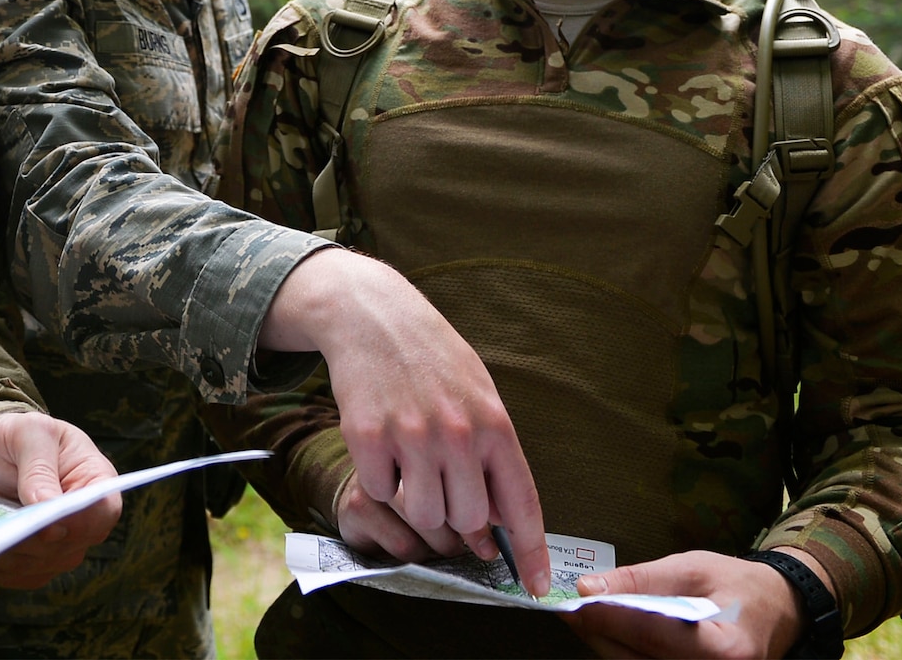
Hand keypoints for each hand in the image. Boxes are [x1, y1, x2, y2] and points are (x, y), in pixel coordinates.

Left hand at [0, 411, 122, 588]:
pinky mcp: (36, 562)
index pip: (101, 512)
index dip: (76, 523)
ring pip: (40, 565)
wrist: (0, 452)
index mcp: (97, 483)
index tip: (44, 524)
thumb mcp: (31, 434)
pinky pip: (17, 575)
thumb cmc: (24, 435)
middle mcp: (87, 522)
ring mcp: (63, 546)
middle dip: (30, 541)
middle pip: (68, 546)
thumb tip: (46, 505)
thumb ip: (39, 468)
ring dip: (8, 555)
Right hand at [259, 248, 548, 594]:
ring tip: (411, 465)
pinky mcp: (365, 436)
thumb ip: (491, 457)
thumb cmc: (433, 359)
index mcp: (494, 424)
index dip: (531, 551)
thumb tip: (493, 522)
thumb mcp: (479, 396)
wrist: (373, 315)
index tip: (537, 587)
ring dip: (417, 503)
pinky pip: (378, 491)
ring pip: (422, 514)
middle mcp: (455, 433)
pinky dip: (380, 479)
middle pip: (465, 520)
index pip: (520, 504)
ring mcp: (409, 435)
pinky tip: (383, 446)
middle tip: (445, 498)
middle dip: (458, 523)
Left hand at [566, 549, 821, 657]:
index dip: (608, 619)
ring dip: (609, 646)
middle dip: (601, 635)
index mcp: (725, 648)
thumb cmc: (736, 585)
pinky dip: (625, 654)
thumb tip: (589, 588)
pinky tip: (614, 634)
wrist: (776, 612)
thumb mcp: (691, 568)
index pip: (653, 635)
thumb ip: (640, 580)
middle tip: (575, 609)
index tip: (575, 603)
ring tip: (591, 618)